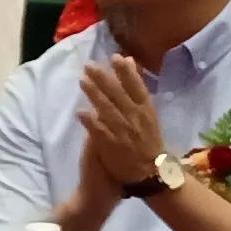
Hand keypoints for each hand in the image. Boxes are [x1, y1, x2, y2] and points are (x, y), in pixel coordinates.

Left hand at [76, 54, 163, 191]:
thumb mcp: (148, 114)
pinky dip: (92, 123)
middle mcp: (136, 119)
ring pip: (108, 111)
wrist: (150, 172)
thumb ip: (137, 89)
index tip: (116, 57)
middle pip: (119, 96)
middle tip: (89, 65)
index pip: (137, 88)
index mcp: (146, 111)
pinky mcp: (112, 146)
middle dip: (104, 79)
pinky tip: (81, 112)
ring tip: (82, 81)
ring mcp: (124, 132)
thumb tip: (130, 61)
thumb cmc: (148, 139)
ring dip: (95, 95)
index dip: (127, 73)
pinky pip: (101, 132)